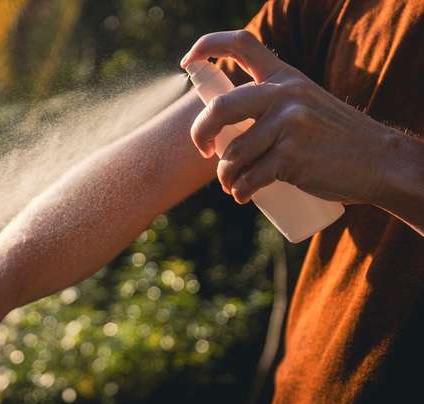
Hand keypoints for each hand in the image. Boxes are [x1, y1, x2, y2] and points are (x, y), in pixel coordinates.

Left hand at [180, 30, 397, 204]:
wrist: (380, 161)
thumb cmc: (333, 138)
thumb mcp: (305, 104)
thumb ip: (270, 104)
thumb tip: (219, 129)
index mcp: (285, 76)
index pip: (241, 44)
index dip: (207, 46)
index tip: (187, 61)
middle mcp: (285, 94)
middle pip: (220, 108)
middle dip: (200, 133)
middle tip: (203, 150)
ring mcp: (289, 124)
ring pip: (232, 153)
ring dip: (225, 176)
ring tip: (232, 184)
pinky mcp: (292, 157)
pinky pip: (249, 177)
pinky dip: (240, 191)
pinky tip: (243, 195)